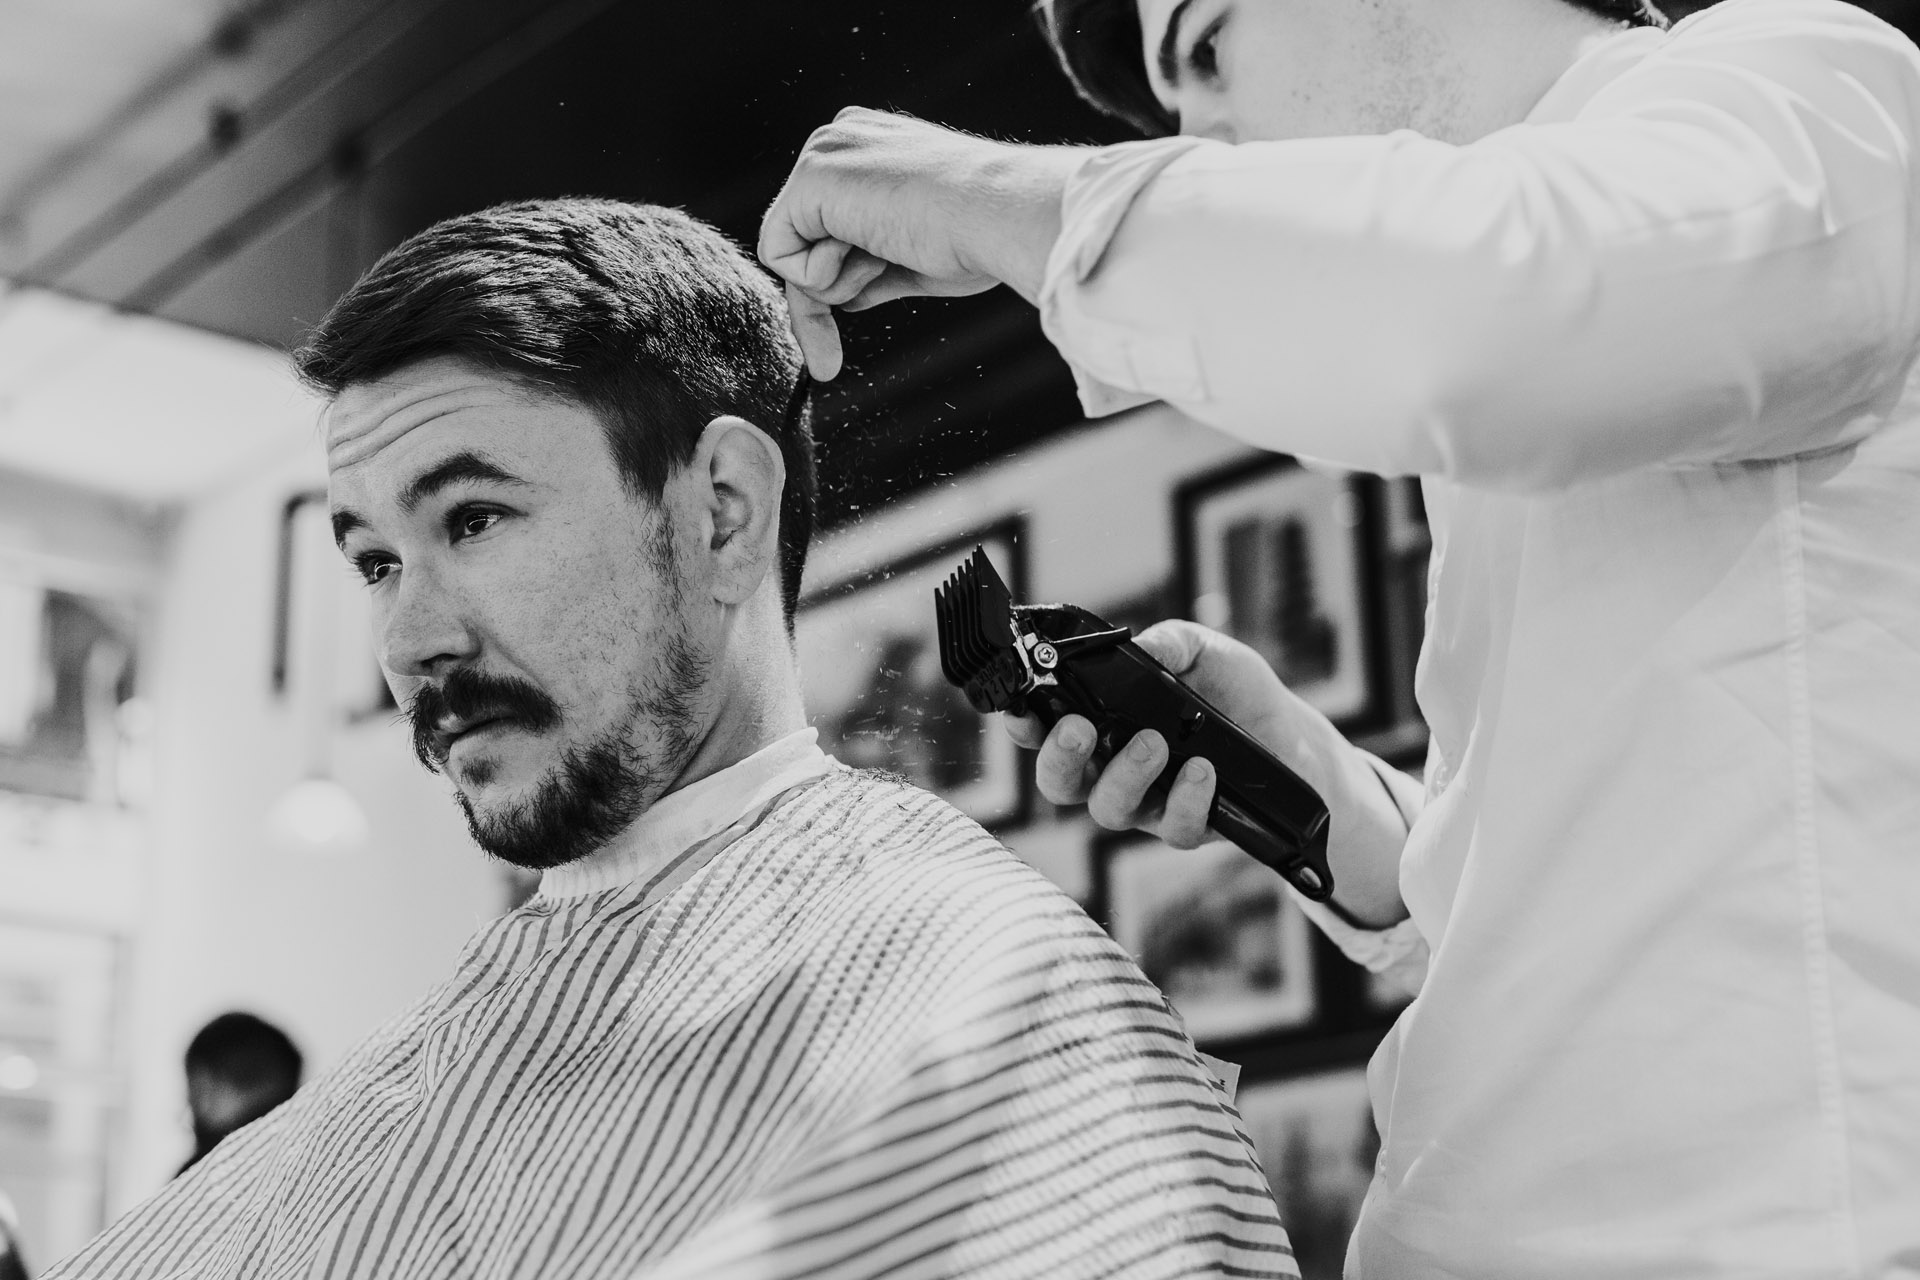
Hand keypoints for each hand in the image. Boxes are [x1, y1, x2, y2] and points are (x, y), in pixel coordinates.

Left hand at [760, 108, 1078, 378]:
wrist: (1002, 213)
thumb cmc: (981, 236)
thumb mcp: (917, 256)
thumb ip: (872, 267)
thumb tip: (845, 294)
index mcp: (871, 149)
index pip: (826, 222)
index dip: (839, 277)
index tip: (850, 326)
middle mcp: (841, 141)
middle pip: (801, 237)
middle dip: (827, 290)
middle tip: (840, 343)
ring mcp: (824, 154)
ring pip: (789, 249)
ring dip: (836, 281)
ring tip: (890, 255)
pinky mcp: (811, 178)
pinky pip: (777, 253)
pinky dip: (818, 278)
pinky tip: (870, 252)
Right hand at [1009, 619, 1320, 848]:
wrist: (1293, 735)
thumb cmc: (1233, 690)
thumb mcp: (1202, 651)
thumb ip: (1168, 642)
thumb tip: (1142, 646)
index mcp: (1102, 724)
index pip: (1044, 731)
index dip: (1023, 726)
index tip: (1023, 711)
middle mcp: (1112, 769)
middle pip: (1060, 783)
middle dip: (1059, 760)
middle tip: (1078, 730)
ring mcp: (1148, 803)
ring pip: (1109, 810)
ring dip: (1125, 775)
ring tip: (1155, 743)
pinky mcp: (1188, 826)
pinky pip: (1173, 827)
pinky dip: (1185, 798)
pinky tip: (1203, 769)